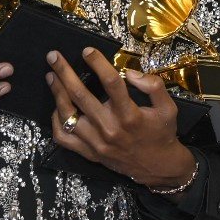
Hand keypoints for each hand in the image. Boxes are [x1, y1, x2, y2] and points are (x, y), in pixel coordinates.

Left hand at [46, 47, 195, 195]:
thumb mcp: (168, 108)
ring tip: (51, 76)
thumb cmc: (161, 133)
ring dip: (57, 93)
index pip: (111, 83)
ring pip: (68, 115)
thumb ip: (153, 86)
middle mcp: (110, 128)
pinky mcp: (89, 153)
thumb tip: (130, 72)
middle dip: (64, 73)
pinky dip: (56, 121)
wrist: (158, 168)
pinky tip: (57, 107)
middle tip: (53, 56)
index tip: (87, 51)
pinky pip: (64, 137)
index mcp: (130, 115)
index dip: (98, 64)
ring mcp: (96, 142)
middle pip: (81, 95)